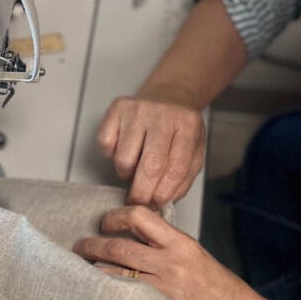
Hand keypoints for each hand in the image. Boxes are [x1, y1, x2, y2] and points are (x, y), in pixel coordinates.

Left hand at [73, 205, 280, 299]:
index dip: (116, 217)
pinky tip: (98, 294)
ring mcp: (164, 288)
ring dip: (95, 270)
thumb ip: (167, 247)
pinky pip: (124, 297)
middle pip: (120, 246)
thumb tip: (135, 240)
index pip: (142, 217)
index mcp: (182, 244)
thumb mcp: (197, 258)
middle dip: (93, 245)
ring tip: (84, 271)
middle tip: (81, 247)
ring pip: (116, 272)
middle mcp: (172, 262)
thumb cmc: (222, 293)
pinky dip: (107, 293)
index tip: (105, 222)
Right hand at [97, 90, 205, 205]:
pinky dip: (112, 156)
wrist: (167, 95)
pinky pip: (106, 146)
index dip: (163, 193)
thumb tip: (164, 201)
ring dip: (126, 173)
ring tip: (135, 168)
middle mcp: (162, 114)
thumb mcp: (194, 150)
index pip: (175, 169)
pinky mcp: (117, 108)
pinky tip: (125, 150)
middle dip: (142, 193)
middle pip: (150, 166)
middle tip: (139, 201)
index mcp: (187, 124)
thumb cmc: (178, 128)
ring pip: (123, 159)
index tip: (156, 204)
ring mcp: (137, 109)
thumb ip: (183, 177)